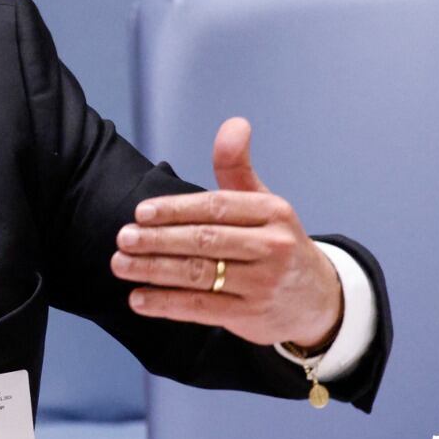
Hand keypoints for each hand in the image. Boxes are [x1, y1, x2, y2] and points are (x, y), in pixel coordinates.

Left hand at [110, 117, 341, 347]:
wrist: (318, 298)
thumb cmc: (276, 243)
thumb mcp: (264, 203)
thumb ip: (238, 167)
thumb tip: (234, 123)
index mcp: (273, 213)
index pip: (217, 207)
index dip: (176, 209)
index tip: (141, 212)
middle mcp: (272, 247)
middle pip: (205, 241)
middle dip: (158, 240)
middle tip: (123, 238)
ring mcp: (263, 284)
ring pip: (199, 274)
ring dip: (154, 270)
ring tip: (121, 265)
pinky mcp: (251, 315)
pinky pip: (201, 308)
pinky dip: (166, 303)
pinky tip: (139, 298)